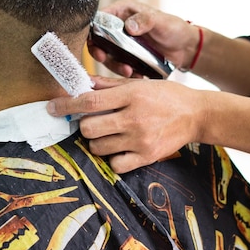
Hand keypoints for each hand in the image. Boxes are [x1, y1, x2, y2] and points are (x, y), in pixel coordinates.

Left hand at [47, 75, 203, 172]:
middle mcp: (134, 118)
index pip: (90, 102)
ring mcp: (140, 140)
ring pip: (99, 148)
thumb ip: (109, 85)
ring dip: (97, 142)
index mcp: (131, 95)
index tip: (52, 108)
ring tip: (109, 134)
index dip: (66, 105)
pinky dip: (113, 158)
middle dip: (85, 126)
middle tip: (92, 122)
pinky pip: (116, 165)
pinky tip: (120, 148)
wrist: (196, 115)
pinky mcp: (147, 156)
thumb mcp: (139, 84)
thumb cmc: (166, 96)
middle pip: (90, 128)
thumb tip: (82, 84)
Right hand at [88, 0, 199, 76]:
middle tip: (104, 59)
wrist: (185, 48)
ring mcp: (122, 44)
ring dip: (114, 65)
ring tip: (128, 71)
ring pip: (108, 56)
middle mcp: (119, 27)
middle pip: (98, 40)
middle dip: (100, 52)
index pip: (99, 18)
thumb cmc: (174, 27)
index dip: (93, 31)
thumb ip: (146, 20)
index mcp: (123, 12)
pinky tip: (136, 75)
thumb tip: (129, 26)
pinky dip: (125, 73)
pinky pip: (120, 66)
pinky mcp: (128, 58)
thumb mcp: (161, 21)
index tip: (96, 44)